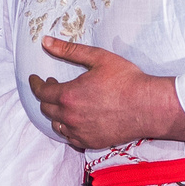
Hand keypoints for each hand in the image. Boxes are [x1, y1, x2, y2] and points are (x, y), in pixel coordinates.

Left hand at [28, 38, 184, 149]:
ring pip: (57, 125)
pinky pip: (70, 138)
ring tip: (65, 103)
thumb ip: (69, 50)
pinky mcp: (90, 143)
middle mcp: (70, 117)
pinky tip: (76, 120)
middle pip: (47, 109)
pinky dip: (69, 128)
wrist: (148, 106)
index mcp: (69, 95)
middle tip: (53, 86)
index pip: (41, 92)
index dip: (36, 84)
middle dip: (46, 96)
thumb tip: (46, 42)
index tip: (36, 79)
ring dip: (56, 113)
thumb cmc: (126, 80)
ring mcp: (79, 132)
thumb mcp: (98, 58)